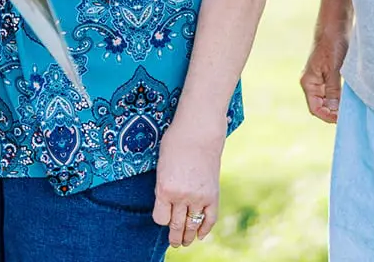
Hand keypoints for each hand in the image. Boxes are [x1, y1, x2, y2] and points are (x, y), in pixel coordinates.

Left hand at [153, 112, 224, 247]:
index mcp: (164, 188)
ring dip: (188, 237)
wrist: (199, 131)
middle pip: (176, 225)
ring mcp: (198, 196)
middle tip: (174, 243)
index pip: (160, 218)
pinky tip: (201, 234)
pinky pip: (209, 218)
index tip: (163, 218)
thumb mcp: (162, 166)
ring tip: (186, 242)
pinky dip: (205, 229)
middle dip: (175, 237)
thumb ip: (163, 187)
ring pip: (192, 225)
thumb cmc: (175, 144)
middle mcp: (181, 196)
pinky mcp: (213, 194)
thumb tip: (166, 204)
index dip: (161, 220)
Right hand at [300, 26, 347, 123]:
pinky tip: (351, 98)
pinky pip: (333, 93)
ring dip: (338, 107)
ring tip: (351, 109)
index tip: (343, 120)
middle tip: (350, 116)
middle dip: (334, 113)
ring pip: (328, 101)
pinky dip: (341, 98)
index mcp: (308, 83)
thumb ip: (333, 91)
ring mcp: (320, 80)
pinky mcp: (329, 76)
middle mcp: (312, 83)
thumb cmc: (332, 45)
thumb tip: (335, 111)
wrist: (335, 26)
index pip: (315, 109)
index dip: (328, 117)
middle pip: (321, 107)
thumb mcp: (334, 69)